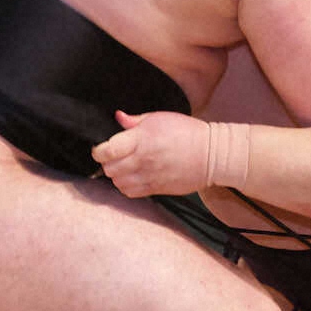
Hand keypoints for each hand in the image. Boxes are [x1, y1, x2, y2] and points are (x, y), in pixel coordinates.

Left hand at [92, 110, 208, 197]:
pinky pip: (130, 192)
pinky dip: (126, 186)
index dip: (99, 151)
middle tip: (115, 156)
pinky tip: (133, 177)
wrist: (211, 155)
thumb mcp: (160, 118)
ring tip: (124, 167)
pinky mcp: (156, 188)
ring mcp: (149, 176)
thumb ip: (135, 120)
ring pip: (117, 182)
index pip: (107, 150)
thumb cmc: (188, 133)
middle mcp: (143, 159)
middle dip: (107, 162)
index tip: (101, 148)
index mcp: (142, 139)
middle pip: (109, 168)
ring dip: (117, 175)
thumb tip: (118, 118)